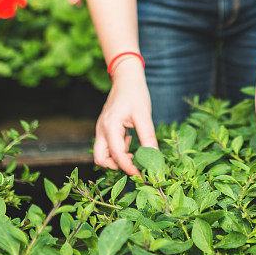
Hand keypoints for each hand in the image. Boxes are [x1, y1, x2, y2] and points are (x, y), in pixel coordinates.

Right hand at [93, 62, 158, 176]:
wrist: (126, 78)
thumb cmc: (136, 94)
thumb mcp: (144, 115)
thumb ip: (147, 136)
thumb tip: (154, 156)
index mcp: (110, 126)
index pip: (116, 155)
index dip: (129, 168)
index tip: (142, 175)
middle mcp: (101, 129)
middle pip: (101, 159)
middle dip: (117, 166)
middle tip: (135, 165)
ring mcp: (101, 129)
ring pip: (102, 154)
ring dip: (117, 158)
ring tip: (133, 150)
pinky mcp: (104, 128)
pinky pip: (107, 146)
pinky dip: (117, 149)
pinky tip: (130, 140)